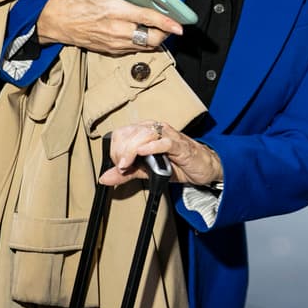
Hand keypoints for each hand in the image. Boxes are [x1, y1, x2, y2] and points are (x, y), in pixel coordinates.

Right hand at [36, 0, 184, 54]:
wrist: (60, 21)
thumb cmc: (80, 0)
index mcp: (116, 11)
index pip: (147, 19)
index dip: (166, 23)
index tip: (179, 26)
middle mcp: (117, 30)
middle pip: (151, 38)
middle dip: (164, 33)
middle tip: (169, 24)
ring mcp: (114, 43)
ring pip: (144, 46)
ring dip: (155, 39)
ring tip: (158, 28)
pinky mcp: (111, 50)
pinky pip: (134, 50)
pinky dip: (142, 43)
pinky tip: (143, 32)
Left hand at [99, 120, 223, 187]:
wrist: (203, 168)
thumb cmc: (177, 165)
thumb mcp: (147, 171)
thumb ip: (126, 173)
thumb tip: (104, 178)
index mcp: (146, 132)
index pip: (122, 133)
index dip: (115, 149)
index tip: (118, 166)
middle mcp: (156, 130)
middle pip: (130, 133)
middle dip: (121, 151)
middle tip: (123, 167)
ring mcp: (169, 136)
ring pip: (144, 135)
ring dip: (131, 150)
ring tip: (128, 164)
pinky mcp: (181, 146)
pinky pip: (165, 142)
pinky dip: (152, 147)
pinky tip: (143, 152)